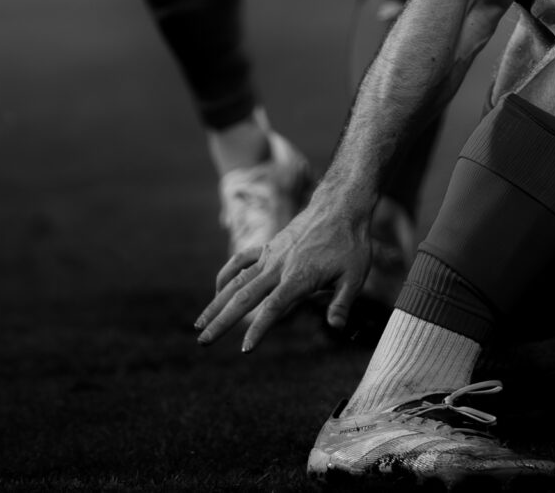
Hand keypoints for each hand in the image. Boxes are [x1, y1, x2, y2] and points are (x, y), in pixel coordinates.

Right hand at [195, 193, 371, 348]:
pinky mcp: (268, 247)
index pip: (274, 308)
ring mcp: (270, 256)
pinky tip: (217, 291)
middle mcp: (278, 267)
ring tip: (198, 324)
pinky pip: (241, 260)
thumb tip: (336, 328)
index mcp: (299, 277)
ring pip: (236, 281)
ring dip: (215, 303)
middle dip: (222, 321)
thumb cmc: (351, 243)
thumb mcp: (355, 275)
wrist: (340, 206)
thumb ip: (342, 302)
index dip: (259, 329)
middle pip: (244, 298)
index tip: (245, 349)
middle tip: (203, 342)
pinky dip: (226, 275)